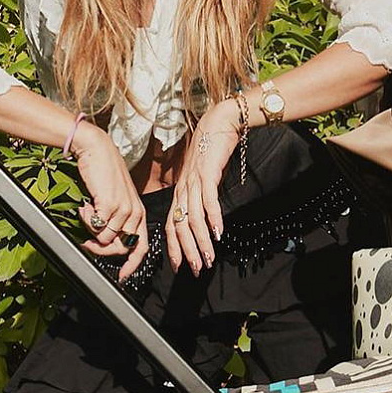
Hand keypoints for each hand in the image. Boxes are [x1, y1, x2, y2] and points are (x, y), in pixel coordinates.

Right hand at [72, 123, 147, 280]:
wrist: (97, 149)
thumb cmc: (103, 173)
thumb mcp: (115, 198)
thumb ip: (114, 219)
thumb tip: (103, 241)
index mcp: (139, 213)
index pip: (141, 247)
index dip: (132, 265)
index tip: (122, 277)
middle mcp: (136, 213)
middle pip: (121, 249)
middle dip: (101, 251)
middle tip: (86, 243)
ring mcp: (125, 209)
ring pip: (106, 239)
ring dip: (90, 229)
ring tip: (86, 210)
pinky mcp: (111, 204)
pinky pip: (96, 227)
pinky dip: (86, 219)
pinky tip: (85, 204)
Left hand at [166, 99, 240, 274]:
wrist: (220, 122)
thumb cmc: (212, 150)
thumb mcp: (202, 176)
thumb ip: (200, 195)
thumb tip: (204, 218)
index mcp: (180, 191)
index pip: (171, 226)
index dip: (174, 248)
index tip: (180, 267)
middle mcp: (182, 189)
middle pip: (180, 227)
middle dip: (187, 252)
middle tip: (196, 270)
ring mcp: (193, 182)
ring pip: (193, 219)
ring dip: (201, 242)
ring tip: (208, 259)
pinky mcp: (206, 173)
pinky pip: (208, 201)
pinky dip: (213, 219)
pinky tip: (219, 234)